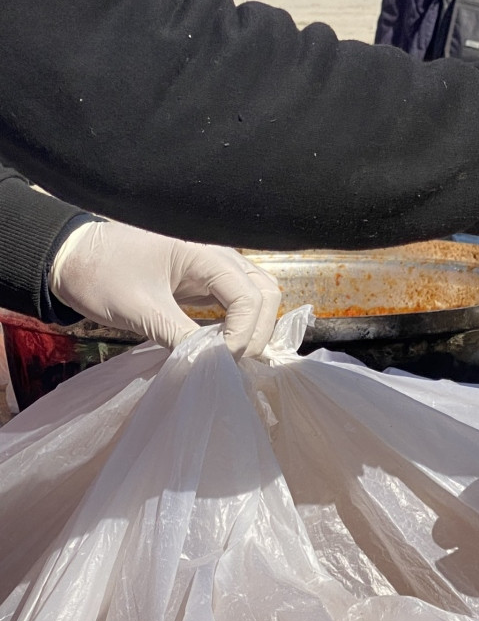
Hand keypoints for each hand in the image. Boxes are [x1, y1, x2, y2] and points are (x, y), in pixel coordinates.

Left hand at [49, 220, 280, 358]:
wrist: (72, 257)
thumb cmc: (101, 275)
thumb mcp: (140, 310)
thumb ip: (181, 337)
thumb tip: (212, 367)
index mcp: (205, 254)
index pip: (249, 297)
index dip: (242, 333)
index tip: (218, 361)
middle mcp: (220, 256)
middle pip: (265, 293)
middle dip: (255, 331)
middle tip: (230, 361)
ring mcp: (216, 267)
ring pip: (257, 296)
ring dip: (252, 327)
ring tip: (230, 354)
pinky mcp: (206, 281)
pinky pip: (238, 301)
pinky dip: (238, 324)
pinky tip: (220, 345)